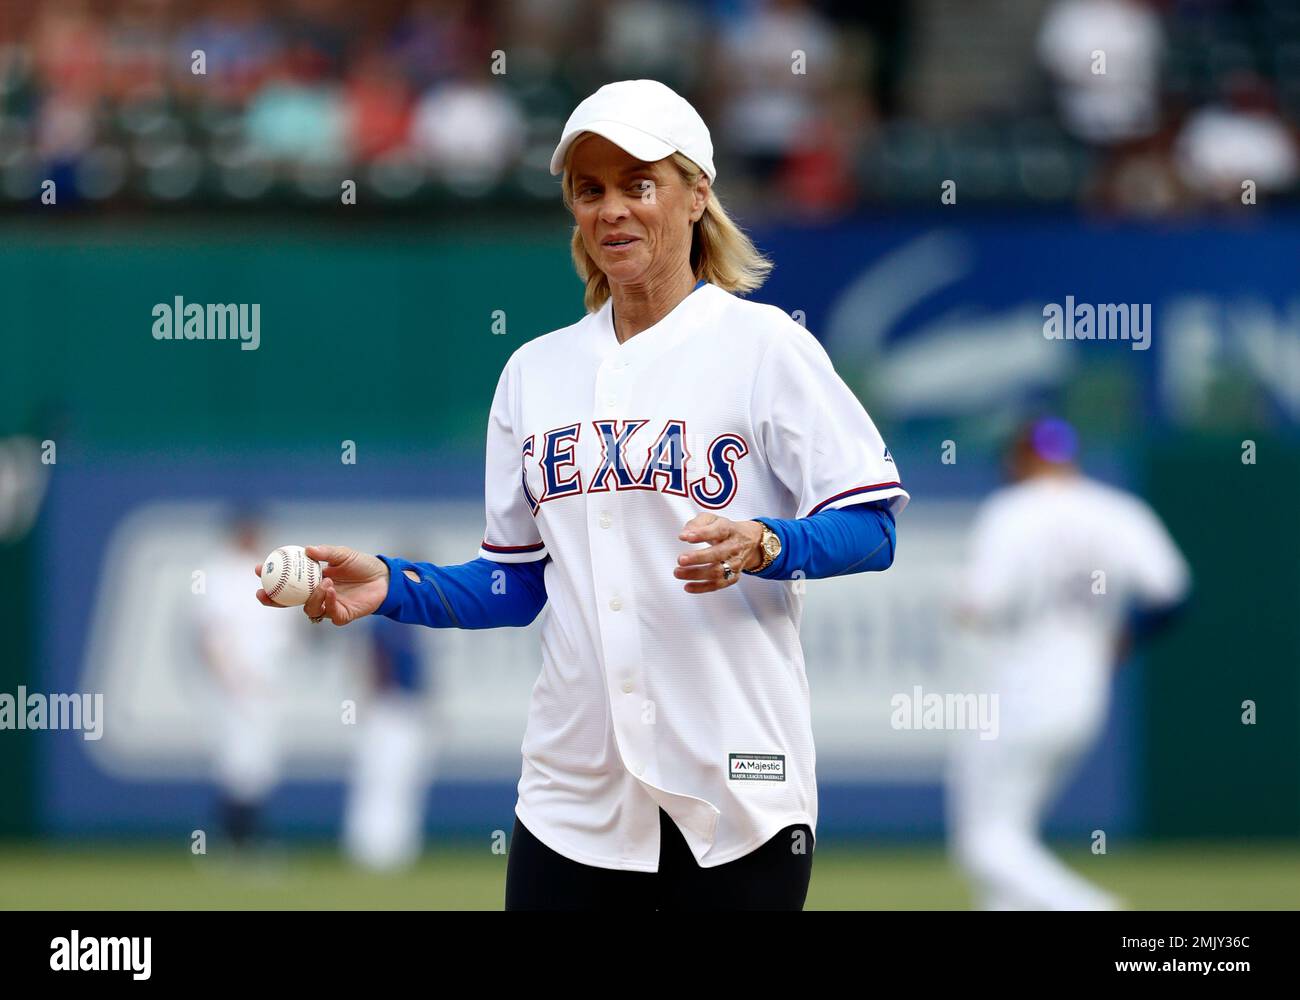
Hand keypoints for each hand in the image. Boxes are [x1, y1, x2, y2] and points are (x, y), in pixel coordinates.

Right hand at [254, 544, 388, 625]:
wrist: (385, 577)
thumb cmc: (362, 564)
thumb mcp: (343, 554)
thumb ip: (326, 553)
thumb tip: (306, 550)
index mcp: (312, 580)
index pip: (286, 582)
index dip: (270, 578)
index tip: (258, 569)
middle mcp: (317, 595)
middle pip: (289, 602)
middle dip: (274, 599)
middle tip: (263, 592)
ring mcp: (329, 607)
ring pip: (309, 609)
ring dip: (312, 597)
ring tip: (323, 581)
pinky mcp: (342, 616)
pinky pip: (330, 614)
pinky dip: (329, 602)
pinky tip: (332, 590)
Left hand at [675, 513, 764, 593]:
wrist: (749, 541)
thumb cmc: (726, 530)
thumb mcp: (712, 519)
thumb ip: (696, 524)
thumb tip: (684, 535)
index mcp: (729, 529)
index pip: (718, 530)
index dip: (702, 534)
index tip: (686, 537)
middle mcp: (734, 547)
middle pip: (718, 554)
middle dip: (698, 558)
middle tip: (681, 559)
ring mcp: (734, 563)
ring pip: (717, 572)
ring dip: (696, 574)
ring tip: (678, 572)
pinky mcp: (733, 576)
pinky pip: (718, 584)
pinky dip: (702, 587)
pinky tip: (688, 586)